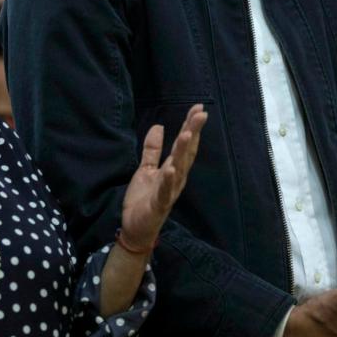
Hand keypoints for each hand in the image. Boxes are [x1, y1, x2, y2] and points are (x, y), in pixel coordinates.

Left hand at [119, 104, 207, 251]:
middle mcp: (176, 178)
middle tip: (201, 114)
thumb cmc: (144, 200)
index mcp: (174, 168)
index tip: (198, 108)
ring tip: (187, 134)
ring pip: (179, 168)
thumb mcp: (146, 169)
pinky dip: (169, 180)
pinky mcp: (159, 204)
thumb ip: (153, 149)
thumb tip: (159, 125)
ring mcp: (169, 191)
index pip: (184, 144)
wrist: (135, 229)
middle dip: (193, 132)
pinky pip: (165, 191)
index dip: (191, 126)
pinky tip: (171, 168)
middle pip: (186, 152)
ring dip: (183, 151)